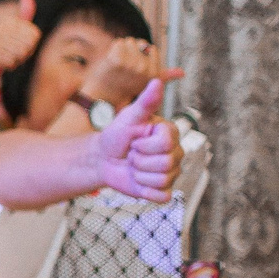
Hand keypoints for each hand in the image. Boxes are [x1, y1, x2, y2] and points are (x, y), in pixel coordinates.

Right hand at [0, 0, 41, 73]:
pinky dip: (10, 66)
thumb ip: (24, 12)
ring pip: (21, 53)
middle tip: (16, 56)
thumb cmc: (0, 46)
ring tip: (9, 59)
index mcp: (9, 21)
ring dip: (18, 60)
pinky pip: (11, 62)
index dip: (33, 45)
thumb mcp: (14, 28)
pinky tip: (3, 64)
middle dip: (25, 54)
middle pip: (29, 45)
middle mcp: (1, 28)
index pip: (34, 35)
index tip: (23, 47)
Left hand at [82, 36, 182, 109]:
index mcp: (154, 74)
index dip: (141, 54)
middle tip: (124, 66)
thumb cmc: (126, 88)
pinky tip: (111, 59)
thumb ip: (165, 76)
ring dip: (122, 48)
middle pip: (141, 43)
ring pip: (129, 41)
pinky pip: (118, 42)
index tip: (133, 66)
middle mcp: (144, 70)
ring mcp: (130, 65)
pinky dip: (114, 48)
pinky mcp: (116, 60)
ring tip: (118, 63)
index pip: (151, 49)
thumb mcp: (148, 83)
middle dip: (132, 50)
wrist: (103, 97)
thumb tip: (182, 73)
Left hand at [92, 79, 176, 201]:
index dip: (144, 144)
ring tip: (133, 166)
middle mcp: (176, 153)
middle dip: (139, 160)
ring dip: (139, 174)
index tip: (135, 140)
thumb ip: (145, 102)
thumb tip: (157, 81)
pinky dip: (144, 190)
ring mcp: (171, 173)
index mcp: (170, 134)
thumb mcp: (128, 118)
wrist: (103, 159)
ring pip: (161, 180)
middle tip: (132, 154)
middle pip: (165, 164)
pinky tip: (138, 180)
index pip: (166, 144)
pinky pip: (161, 196)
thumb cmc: (116, 136)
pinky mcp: (162, 190)